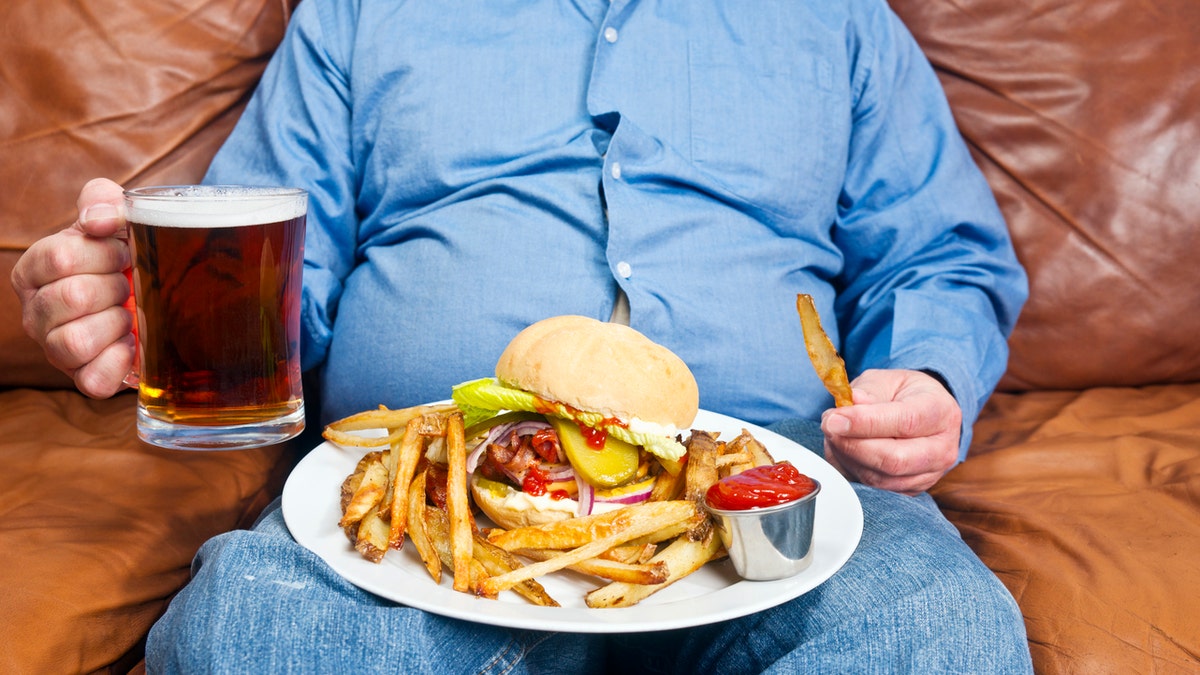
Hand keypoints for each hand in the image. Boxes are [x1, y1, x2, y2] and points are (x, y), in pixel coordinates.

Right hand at [10, 178, 135, 397]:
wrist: (155, 296)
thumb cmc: (125, 257)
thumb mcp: (115, 219)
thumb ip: (103, 201)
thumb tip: (98, 219)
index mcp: (34, 270)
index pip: (59, 257)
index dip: (104, 253)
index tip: (124, 253)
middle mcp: (35, 312)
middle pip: (72, 297)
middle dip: (114, 286)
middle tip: (128, 285)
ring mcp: (55, 349)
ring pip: (75, 341)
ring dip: (116, 322)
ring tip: (128, 313)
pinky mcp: (84, 378)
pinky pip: (92, 380)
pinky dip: (119, 361)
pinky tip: (132, 342)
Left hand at [819, 368, 960, 494]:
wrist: (923, 413)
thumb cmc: (904, 394)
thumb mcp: (887, 380)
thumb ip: (869, 391)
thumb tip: (849, 403)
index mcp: (941, 412)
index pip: (906, 421)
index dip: (866, 423)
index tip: (836, 419)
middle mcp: (942, 449)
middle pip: (894, 459)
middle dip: (852, 445)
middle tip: (829, 426)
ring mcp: (929, 475)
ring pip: (880, 479)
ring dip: (847, 458)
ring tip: (834, 435)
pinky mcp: (911, 491)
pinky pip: (874, 489)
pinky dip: (851, 471)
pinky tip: (842, 450)